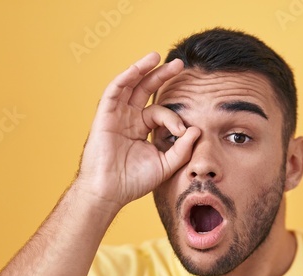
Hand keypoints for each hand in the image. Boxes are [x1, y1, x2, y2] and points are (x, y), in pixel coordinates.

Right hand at [73, 52, 199, 213]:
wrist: (109, 192)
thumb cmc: (133, 182)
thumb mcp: (165, 164)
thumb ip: (182, 149)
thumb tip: (197, 129)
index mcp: (141, 129)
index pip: (161, 113)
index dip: (174, 118)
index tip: (183, 131)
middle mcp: (129, 119)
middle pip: (146, 90)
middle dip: (162, 76)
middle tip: (180, 64)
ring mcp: (116, 115)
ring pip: (130, 85)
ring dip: (143, 69)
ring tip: (157, 56)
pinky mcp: (105, 115)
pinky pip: (115, 90)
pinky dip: (127, 77)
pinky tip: (139, 68)